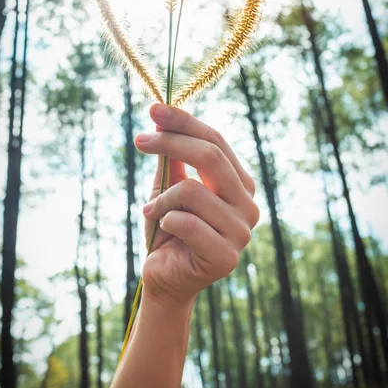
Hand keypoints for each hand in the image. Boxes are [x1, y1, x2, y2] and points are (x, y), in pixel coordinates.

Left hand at [134, 103, 258, 307]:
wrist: (164, 277)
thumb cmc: (168, 229)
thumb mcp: (168, 186)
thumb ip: (172, 158)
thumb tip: (161, 118)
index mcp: (239, 184)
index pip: (216, 141)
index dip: (185, 122)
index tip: (154, 110)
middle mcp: (248, 205)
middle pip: (211, 157)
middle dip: (171, 142)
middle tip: (139, 140)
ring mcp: (241, 232)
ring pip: (193, 191)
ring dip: (162, 198)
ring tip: (151, 211)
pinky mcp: (226, 257)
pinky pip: (187, 222)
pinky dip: (165, 220)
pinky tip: (162, 229)